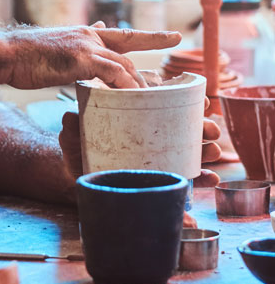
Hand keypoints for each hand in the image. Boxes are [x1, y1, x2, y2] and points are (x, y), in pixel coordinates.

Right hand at [5, 23, 180, 89]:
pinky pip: (112, 73)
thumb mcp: (57, 46)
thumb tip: (96, 32)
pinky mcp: (81, 59)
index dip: (148, 36)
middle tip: (175, 51)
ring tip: (154, 96)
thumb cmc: (27, 55)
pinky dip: (124, 85)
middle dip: (155, 45)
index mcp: (85, 34)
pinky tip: (133, 96)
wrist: (8, 54)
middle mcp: (89, 36)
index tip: (170, 36)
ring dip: (139, 80)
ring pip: (123, 63)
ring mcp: (86, 46)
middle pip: (129, 45)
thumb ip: (79, 44)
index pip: (123, 34)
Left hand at [59, 109, 221, 200]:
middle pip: (182, 130)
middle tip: (212, 130)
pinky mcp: (154, 180)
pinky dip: (198, 180)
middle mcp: (149, 137)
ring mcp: (154, 159)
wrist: (75, 173)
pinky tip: (211, 178)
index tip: (203, 103)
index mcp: (134, 119)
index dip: (186, 105)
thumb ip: (72, 126)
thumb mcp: (75, 133)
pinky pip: (180, 180)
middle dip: (202, 129)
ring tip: (215, 152)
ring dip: (205, 152)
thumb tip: (69, 118)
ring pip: (187, 154)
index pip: (164, 108)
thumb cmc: (78, 147)